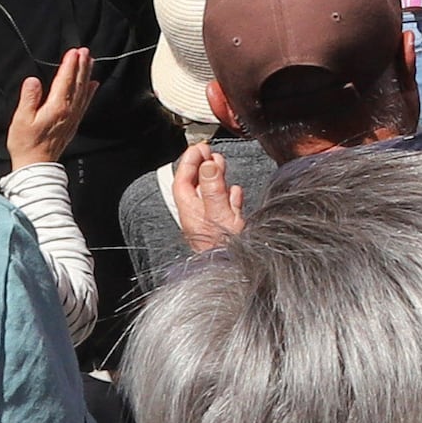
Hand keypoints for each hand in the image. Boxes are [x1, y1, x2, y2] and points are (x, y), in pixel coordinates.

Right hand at [5, 49, 94, 175]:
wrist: (37, 166)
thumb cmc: (26, 144)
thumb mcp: (21, 119)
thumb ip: (29, 98)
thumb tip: (33, 81)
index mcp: (56, 108)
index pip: (65, 81)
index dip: (69, 65)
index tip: (74, 52)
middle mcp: (68, 111)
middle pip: (78, 83)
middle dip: (81, 66)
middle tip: (85, 51)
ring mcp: (72, 118)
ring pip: (83, 91)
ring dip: (86, 75)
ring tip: (90, 62)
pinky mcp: (72, 124)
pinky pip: (84, 103)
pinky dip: (89, 92)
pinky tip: (92, 85)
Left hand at [168, 135, 246, 253]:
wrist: (238, 274)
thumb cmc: (227, 251)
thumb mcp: (220, 215)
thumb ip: (213, 189)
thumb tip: (207, 164)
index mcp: (191, 213)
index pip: (183, 181)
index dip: (189, 162)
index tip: (199, 148)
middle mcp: (198, 218)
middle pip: (195, 186)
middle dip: (201, 166)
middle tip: (210, 152)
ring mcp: (211, 224)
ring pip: (210, 195)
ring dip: (215, 177)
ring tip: (221, 164)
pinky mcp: (225, 230)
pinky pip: (224, 207)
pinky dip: (228, 195)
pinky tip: (235, 192)